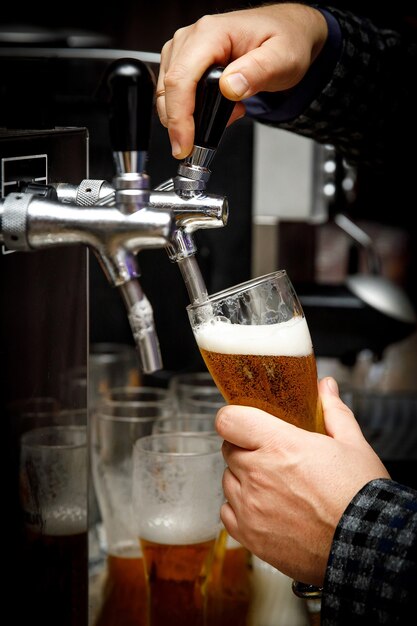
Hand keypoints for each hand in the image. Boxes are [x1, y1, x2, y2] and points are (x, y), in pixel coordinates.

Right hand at [157, 3, 327, 157]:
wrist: (286, 32)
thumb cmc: (284, 41)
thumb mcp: (282, 58)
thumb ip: (258, 71)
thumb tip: (230, 87)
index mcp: (210, 33)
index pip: (181, 79)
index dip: (179, 118)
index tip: (185, 145)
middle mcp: (191, 38)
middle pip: (169, 90)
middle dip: (182, 124)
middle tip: (212, 137)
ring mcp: (184, 49)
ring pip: (168, 95)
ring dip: (190, 117)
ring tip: (228, 112)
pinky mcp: (184, 62)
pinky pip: (175, 94)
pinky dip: (191, 111)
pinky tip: (219, 108)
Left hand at [215, 377, 389, 585]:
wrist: (368, 549)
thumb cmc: (361, 497)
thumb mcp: (353, 445)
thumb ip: (333, 412)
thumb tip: (326, 388)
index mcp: (279, 445)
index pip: (228, 419)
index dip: (235, 417)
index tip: (245, 421)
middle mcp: (258, 474)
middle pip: (228, 448)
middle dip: (245, 447)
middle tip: (270, 454)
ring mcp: (250, 507)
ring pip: (227, 479)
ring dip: (243, 478)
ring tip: (273, 484)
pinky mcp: (250, 536)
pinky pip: (227, 512)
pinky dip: (239, 508)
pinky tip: (264, 508)